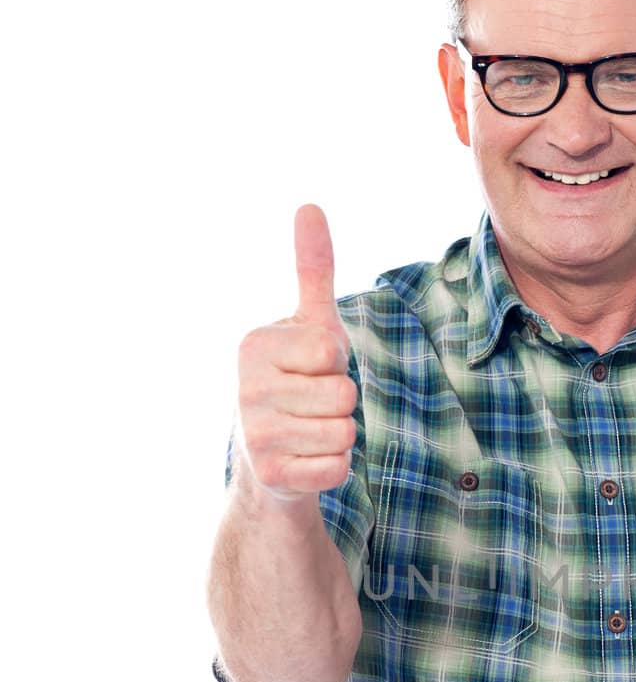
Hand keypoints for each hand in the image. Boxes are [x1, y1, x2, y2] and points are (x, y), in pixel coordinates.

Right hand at [235, 203, 357, 501]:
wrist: (269, 459)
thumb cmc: (297, 381)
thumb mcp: (309, 326)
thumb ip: (312, 270)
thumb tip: (310, 206)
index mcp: (253, 346)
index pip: (332, 351)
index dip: (335, 363)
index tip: (309, 370)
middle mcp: (245, 388)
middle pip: (344, 393)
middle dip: (341, 402)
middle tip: (311, 407)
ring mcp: (254, 434)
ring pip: (345, 431)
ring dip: (340, 435)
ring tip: (310, 432)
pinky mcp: (272, 475)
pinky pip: (339, 467)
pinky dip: (335, 467)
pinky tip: (307, 461)